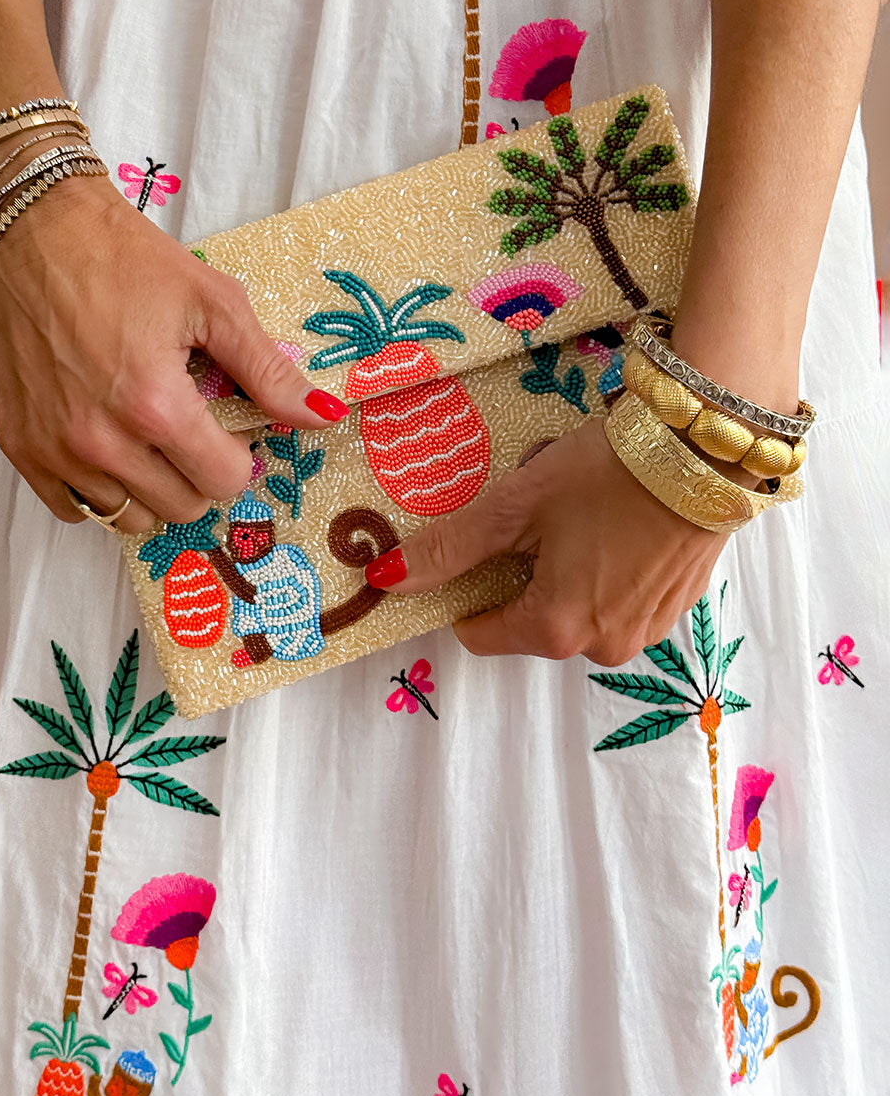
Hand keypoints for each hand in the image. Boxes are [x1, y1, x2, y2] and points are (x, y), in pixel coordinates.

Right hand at [0, 172, 348, 532]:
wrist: (31, 227)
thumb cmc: (124, 257)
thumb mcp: (212, 303)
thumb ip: (268, 370)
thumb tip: (323, 416)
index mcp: (155, 406)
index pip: (225, 481)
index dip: (238, 453)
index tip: (227, 421)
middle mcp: (101, 441)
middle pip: (181, 507)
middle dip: (199, 472)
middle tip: (189, 423)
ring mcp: (54, 449)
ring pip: (129, 517)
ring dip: (150, 486)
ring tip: (146, 432)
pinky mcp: (19, 446)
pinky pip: (74, 508)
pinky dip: (99, 488)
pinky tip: (107, 442)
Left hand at [364, 419, 727, 665]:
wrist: (709, 448)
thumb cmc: (605, 473)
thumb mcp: (516, 504)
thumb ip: (451, 548)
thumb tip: (386, 579)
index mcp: (556, 629)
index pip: (481, 634)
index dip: (467, 590)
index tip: (478, 543)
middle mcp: (603, 647)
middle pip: (531, 618)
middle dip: (524, 568)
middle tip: (541, 509)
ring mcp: (647, 630)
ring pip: (578, 604)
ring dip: (567, 565)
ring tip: (584, 506)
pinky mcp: (679, 606)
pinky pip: (620, 596)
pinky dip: (609, 564)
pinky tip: (619, 516)